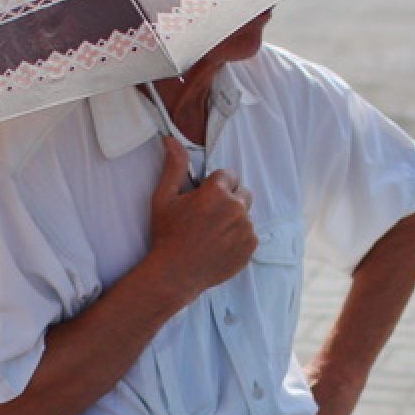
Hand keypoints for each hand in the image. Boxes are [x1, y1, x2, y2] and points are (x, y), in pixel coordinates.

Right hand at [146, 136, 255, 301]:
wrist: (174, 274)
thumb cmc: (166, 234)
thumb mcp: (164, 198)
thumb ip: (174, 166)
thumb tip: (171, 140)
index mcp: (217, 192)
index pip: (228, 175)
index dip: (214, 185)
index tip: (203, 198)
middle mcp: (236, 208)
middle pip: (242, 192)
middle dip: (229, 199)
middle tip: (208, 216)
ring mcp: (246, 229)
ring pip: (245, 214)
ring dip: (233, 219)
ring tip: (212, 233)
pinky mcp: (250, 247)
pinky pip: (250, 234)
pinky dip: (238, 237)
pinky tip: (219, 245)